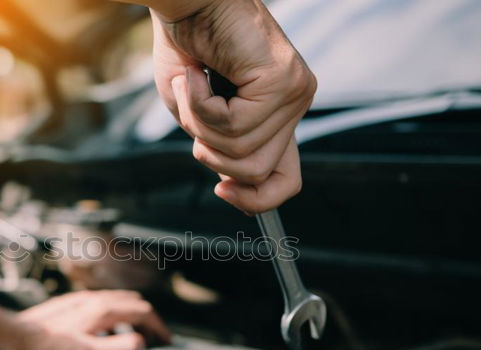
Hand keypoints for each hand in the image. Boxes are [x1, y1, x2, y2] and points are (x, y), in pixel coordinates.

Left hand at [3, 290, 169, 349]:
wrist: (8, 342)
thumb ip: (116, 349)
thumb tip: (140, 343)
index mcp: (100, 310)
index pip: (142, 311)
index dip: (158, 327)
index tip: (165, 341)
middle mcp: (92, 300)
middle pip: (132, 302)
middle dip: (148, 319)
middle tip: (155, 340)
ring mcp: (79, 301)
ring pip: (116, 301)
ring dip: (132, 316)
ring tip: (135, 336)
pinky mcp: (68, 307)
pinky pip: (102, 306)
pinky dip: (116, 316)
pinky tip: (106, 333)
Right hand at [151, 0, 315, 212]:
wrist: (186, 1)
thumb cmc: (187, 47)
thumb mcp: (199, 115)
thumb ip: (220, 149)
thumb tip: (234, 185)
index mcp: (277, 115)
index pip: (286, 179)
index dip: (254, 199)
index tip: (222, 191)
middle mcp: (294, 105)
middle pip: (257, 171)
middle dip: (211, 153)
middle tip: (194, 111)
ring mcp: (294, 93)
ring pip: (242, 152)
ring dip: (200, 123)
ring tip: (191, 85)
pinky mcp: (282, 80)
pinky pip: (234, 125)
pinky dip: (200, 105)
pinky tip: (195, 76)